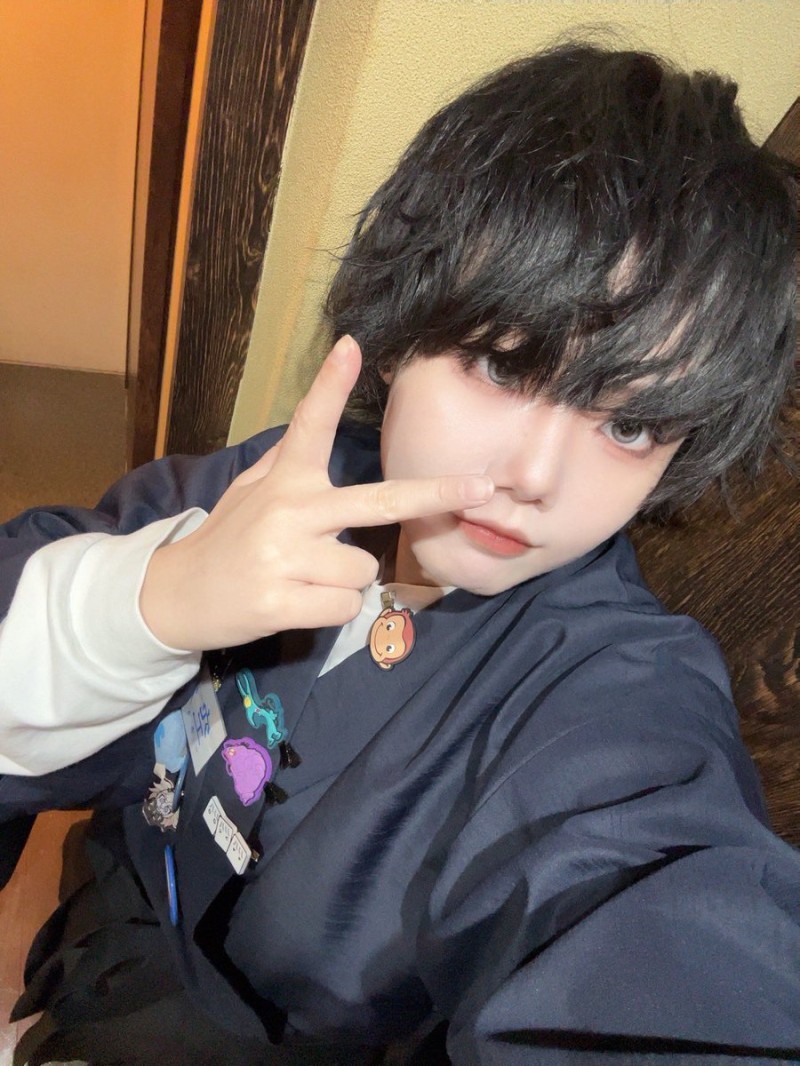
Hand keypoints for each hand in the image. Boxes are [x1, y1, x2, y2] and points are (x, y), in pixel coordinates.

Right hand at [140, 336, 493, 649]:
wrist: (176, 595)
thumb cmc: (226, 540)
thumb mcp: (249, 491)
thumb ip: (286, 463)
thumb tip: (308, 425)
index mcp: (284, 480)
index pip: (309, 424)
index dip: (330, 385)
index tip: (351, 346)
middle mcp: (289, 510)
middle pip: (378, 501)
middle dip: (435, 494)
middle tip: (480, 488)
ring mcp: (284, 556)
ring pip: (362, 572)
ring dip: (343, 582)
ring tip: (302, 579)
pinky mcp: (280, 600)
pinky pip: (345, 608)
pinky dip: (331, 611)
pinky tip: (296, 602)